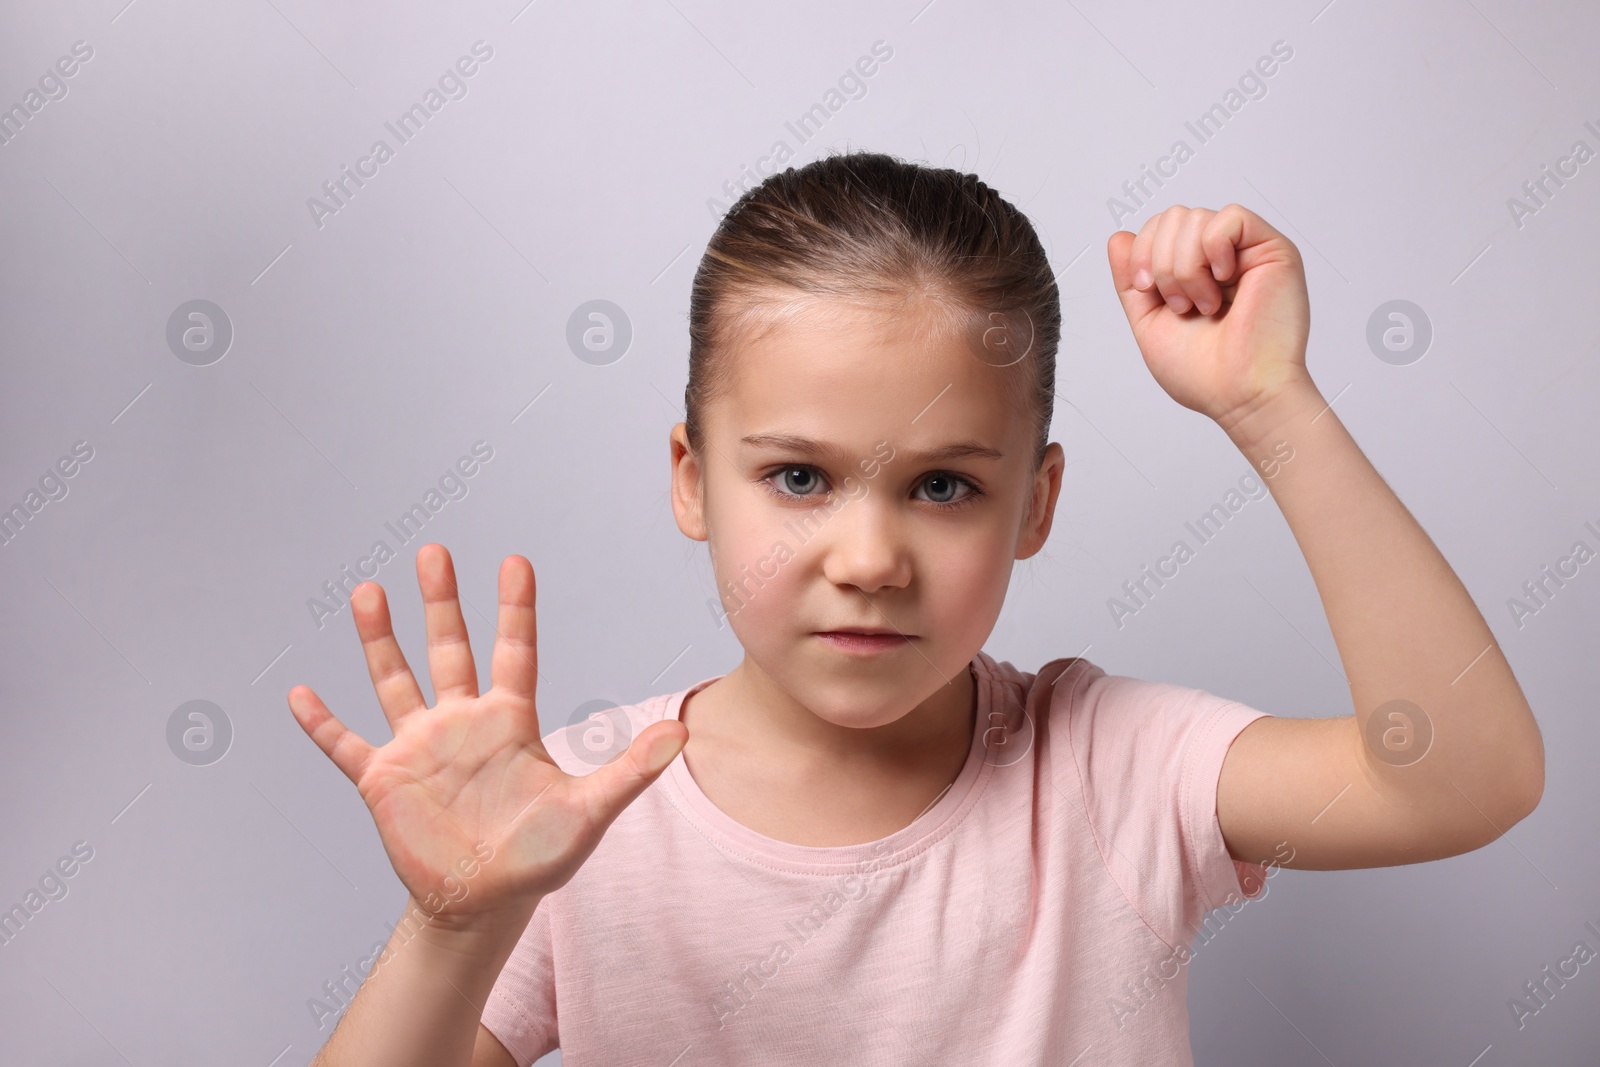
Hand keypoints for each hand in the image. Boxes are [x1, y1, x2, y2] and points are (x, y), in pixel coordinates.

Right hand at [286, 545, 687, 927]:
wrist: (486, 903)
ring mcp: (420, 749)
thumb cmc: (539, 857)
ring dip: (380, 640)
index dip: (516, 608)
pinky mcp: (384, 781)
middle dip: (442, 602)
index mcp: (510, 722)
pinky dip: (323, 723)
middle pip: (450, 649)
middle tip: (434, 551)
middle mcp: (463, 724)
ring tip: (369, 592)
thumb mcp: (589, 812)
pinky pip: (346, 745)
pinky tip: (300, 694)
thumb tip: (684, 733)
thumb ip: (631, 770)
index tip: (516, 561)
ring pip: (395, 680)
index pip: (516, 651)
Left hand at [1107, 204, 1312, 429]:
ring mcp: (1247, 252)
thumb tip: (1119, 237)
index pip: (1157, 228)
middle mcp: (1220, 257)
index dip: (1141, 253)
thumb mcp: (1148, 321)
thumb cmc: (1203, 371)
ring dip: (1187, 267)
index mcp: (1193, 271)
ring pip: (1195, 217)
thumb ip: (1131, 280)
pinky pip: (1231, 217)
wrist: (1239, 394)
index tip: (1148, 291)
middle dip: (1161, 263)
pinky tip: (1223, 281)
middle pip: (1172, 217)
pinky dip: (1215, 249)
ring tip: (1204, 304)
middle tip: (1181, 305)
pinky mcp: (1274, 250)